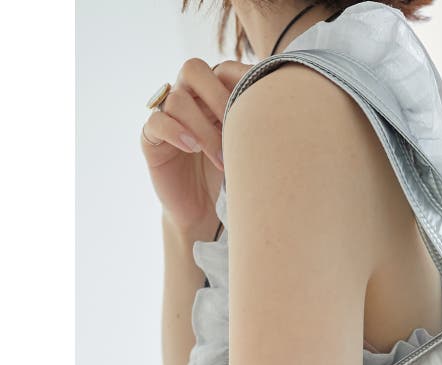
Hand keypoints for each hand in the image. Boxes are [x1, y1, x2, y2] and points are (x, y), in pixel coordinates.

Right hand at [141, 58, 251, 236]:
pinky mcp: (152, 140)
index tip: (261, 112)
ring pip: (178, 100)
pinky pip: (156, 123)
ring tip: (222, 159)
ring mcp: (168, 117)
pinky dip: (175, 132)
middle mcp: (189, 99)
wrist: (207, 215)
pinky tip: (192, 149)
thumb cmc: (233, 179)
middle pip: (193, 69)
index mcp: (214, 95)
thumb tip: (285, 107)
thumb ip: (257, 124)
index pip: (222, 68)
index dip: (239, 83)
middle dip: (217, 96)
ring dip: (204, 129)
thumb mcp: (250, 149)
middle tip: (235, 130)